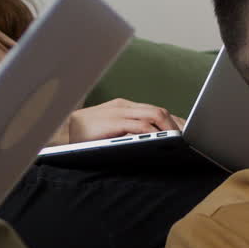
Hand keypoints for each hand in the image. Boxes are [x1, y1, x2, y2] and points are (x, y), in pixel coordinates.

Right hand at [66, 98, 183, 143]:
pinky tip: (161, 140)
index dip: (173, 121)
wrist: (58, 132)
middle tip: (189, 138)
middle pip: (158, 110)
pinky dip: (152, 132)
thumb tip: (150, 141)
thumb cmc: (83, 136)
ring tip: (179, 140)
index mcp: (123, 107)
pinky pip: (138, 124)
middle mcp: (123, 106)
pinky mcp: (112, 120)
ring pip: (153, 114)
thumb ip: (127, 132)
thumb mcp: (109, 131)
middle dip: (176, 124)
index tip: (186, 132)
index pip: (154, 110)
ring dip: (168, 127)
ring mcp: (118, 112)